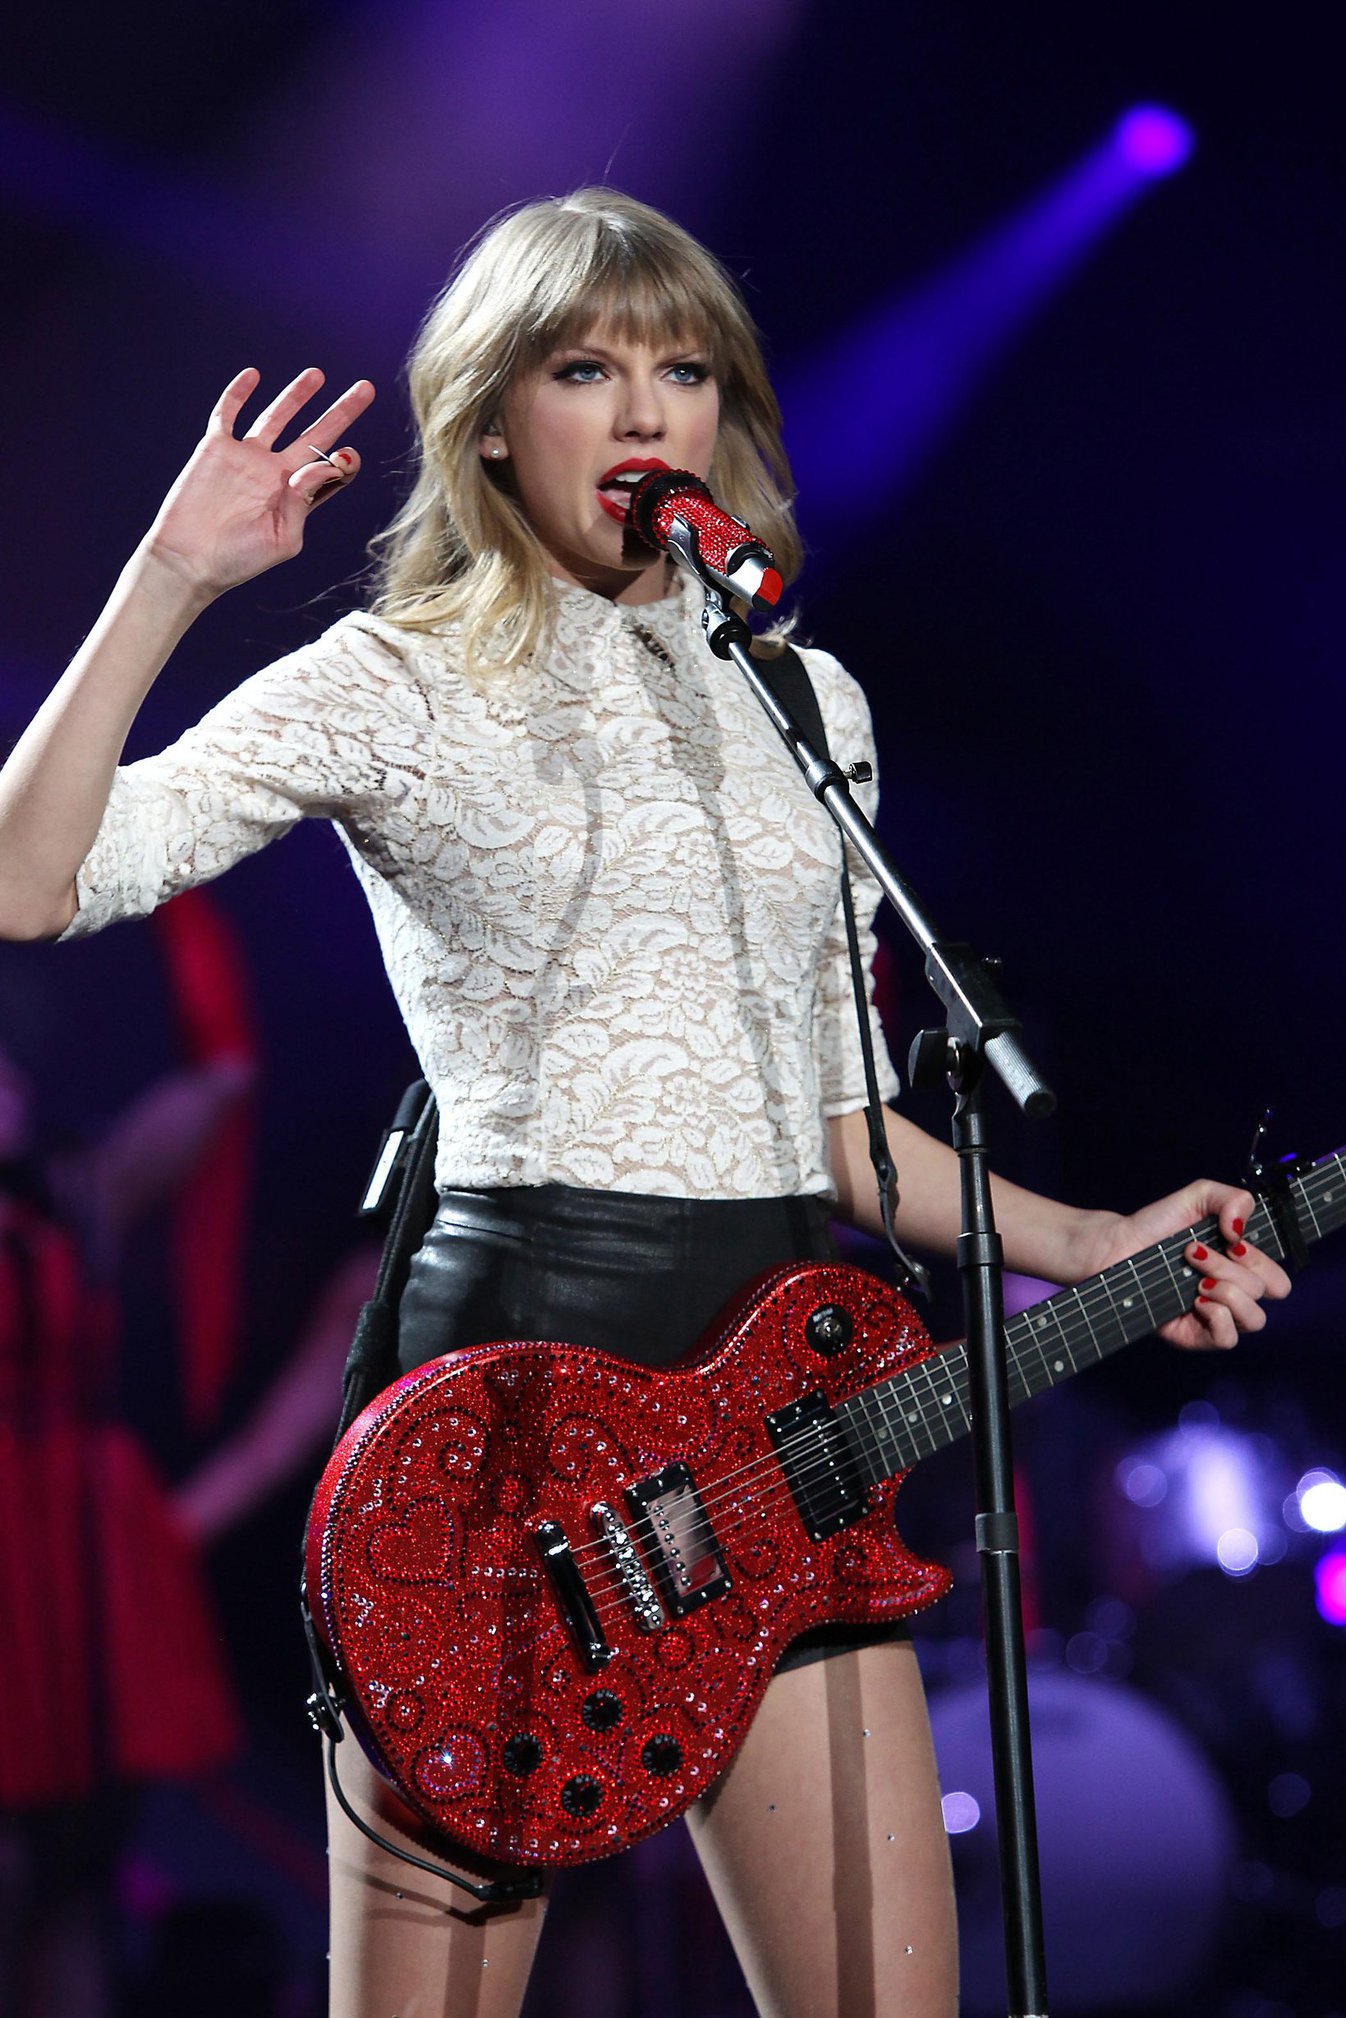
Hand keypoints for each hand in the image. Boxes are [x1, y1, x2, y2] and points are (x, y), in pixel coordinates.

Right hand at [145, 366, 375, 597]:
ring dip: (297, 395)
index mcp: (297, 498)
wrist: (188, 560)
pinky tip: (254, 375)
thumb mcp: (282, 539)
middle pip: (315, 434)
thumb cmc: (238, 560)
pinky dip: (238, 393)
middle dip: (341, 412)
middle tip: (366, 389)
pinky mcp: (216, 449)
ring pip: (277, 417)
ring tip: (317, 374)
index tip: (346, 457)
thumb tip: (323, 465)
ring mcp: (247, 458)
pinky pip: (228, 414)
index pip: (331, 470)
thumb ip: (304, 502)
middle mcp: (276, 473)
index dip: (345, 461)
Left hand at [1084, 1180, 1291, 1349]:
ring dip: (1227, 1290)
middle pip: (1269, 1292)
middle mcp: (1234, 1294)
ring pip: (1254, 1318)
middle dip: (1235, 1268)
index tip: (1228, 1240)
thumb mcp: (1198, 1196)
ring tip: (1196, 1279)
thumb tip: (1241, 1231)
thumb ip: (1232, 1198)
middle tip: (1197, 1255)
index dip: (1259, 1258)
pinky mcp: (1196, 1336)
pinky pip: (1228, 1339)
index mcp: (1241, 1267)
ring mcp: (1217, 1317)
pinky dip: (1218, 1316)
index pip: (1277, 1277)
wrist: (1117, 1247)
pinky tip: (1195, 1300)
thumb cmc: (1157, 1226)